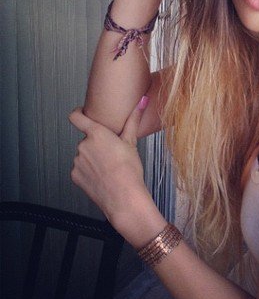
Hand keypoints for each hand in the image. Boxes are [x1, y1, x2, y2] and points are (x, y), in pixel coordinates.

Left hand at [69, 97, 150, 224]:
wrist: (123, 197)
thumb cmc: (129, 170)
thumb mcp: (132, 142)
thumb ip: (134, 119)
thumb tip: (142, 101)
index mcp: (96, 134)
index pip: (76, 117)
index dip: (78, 113)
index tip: (82, 114)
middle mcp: (83, 146)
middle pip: (87, 139)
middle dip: (97, 144)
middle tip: (112, 152)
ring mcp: (77, 161)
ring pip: (84, 154)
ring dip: (93, 158)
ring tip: (109, 166)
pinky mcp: (75, 175)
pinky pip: (81, 168)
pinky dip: (89, 171)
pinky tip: (102, 176)